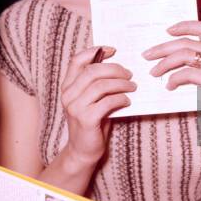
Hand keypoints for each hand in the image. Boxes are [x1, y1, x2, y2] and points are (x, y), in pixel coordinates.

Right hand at [61, 46, 135, 165]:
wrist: (83, 151)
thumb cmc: (92, 122)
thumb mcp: (91, 99)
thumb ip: (97, 83)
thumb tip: (119, 66)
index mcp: (68, 86)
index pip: (77, 60)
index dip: (94, 51)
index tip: (113, 50)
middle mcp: (68, 95)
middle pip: (92, 71)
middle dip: (115, 69)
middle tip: (129, 74)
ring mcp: (75, 107)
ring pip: (101, 85)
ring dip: (121, 84)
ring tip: (132, 86)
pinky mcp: (86, 119)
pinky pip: (107, 102)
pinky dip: (120, 98)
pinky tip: (127, 101)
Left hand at [142, 21, 200, 89]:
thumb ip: (193, 61)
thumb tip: (164, 54)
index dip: (184, 26)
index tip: (167, 30)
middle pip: (186, 43)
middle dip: (163, 48)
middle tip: (147, 55)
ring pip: (184, 55)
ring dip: (164, 63)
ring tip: (153, 72)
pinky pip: (186, 73)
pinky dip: (174, 79)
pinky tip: (169, 86)